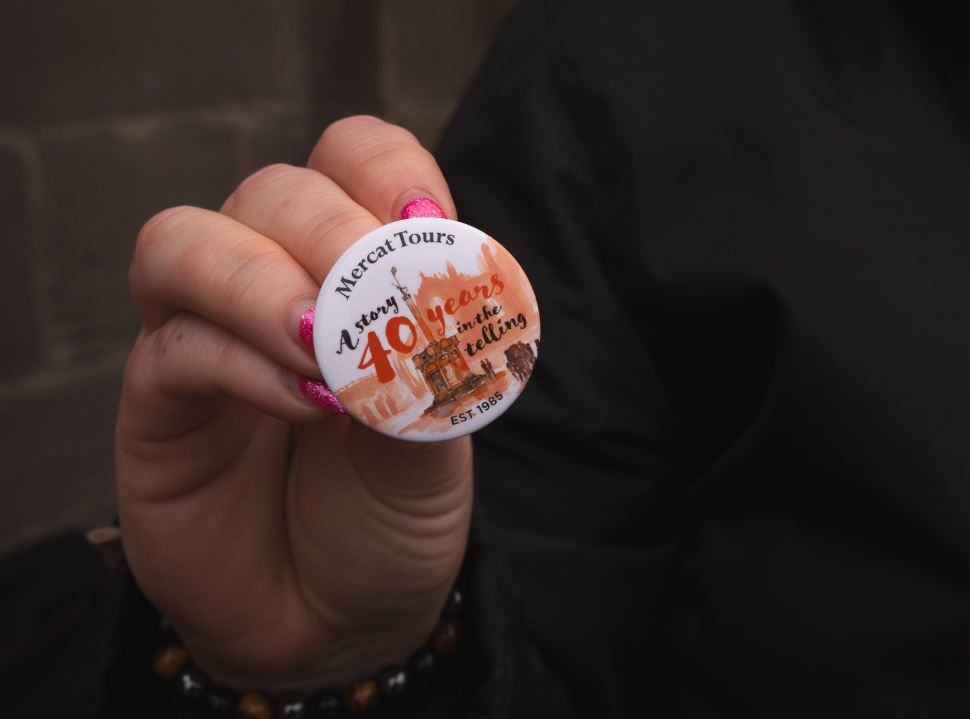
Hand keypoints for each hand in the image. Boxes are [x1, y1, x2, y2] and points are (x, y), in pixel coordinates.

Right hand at [116, 116, 470, 691]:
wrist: (340, 623)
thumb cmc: (391, 517)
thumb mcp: (437, 445)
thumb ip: (430, 370)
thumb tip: (420, 297)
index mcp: (355, 273)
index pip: (350, 160)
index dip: (386, 170)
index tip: (427, 224)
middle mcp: (273, 285)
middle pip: (271, 190)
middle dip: (327, 229)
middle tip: (371, 291)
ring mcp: (205, 336)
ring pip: (184, 243)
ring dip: (256, 278)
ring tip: (319, 343)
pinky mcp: (159, 403)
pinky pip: (175, 348)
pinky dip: (242, 362)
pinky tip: (303, 404)